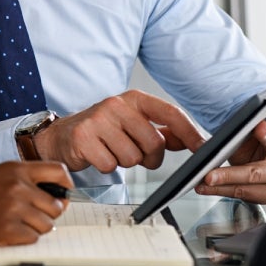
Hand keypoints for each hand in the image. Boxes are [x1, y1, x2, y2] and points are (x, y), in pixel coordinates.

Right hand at [0, 161, 71, 245]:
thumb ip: (19, 178)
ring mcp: (14, 209)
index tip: (62, 193)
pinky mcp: (7, 230)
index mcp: (14, 169)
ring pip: (47, 225)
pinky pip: (32, 239)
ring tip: (14, 223)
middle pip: (57, 205)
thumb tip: (51, 192)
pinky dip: (22, 238)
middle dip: (47, 213)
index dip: (65, 185)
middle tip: (31, 215)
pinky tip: (5, 231)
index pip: (58, 171)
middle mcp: (18, 187)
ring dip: (35, 227)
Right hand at [34, 90, 204, 172]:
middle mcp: (115, 105)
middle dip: (149, 157)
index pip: (170, 113)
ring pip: (133, 157)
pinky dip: (107, 166)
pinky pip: (111, 165)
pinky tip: (98, 155)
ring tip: (111, 151)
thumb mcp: (132, 125)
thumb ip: (162, 132)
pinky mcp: (83, 138)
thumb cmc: (101, 131)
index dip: (190, 132)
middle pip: (154, 142)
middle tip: (135, 154)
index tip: (204, 148)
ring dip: (125, 162)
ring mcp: (97, 120)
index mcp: (133, 99)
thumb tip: (192, 140)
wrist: (61, 136)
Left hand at [195, 103, 265, 203]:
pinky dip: (221, 189)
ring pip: (254, 174)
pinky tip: (204, 187)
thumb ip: (242, 119)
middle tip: (256, 129)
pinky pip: (244, 192)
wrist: (265, 169)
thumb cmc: (254, 143)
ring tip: (207, 176)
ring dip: (228, 176)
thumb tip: (211, 117)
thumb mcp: (251, 127)